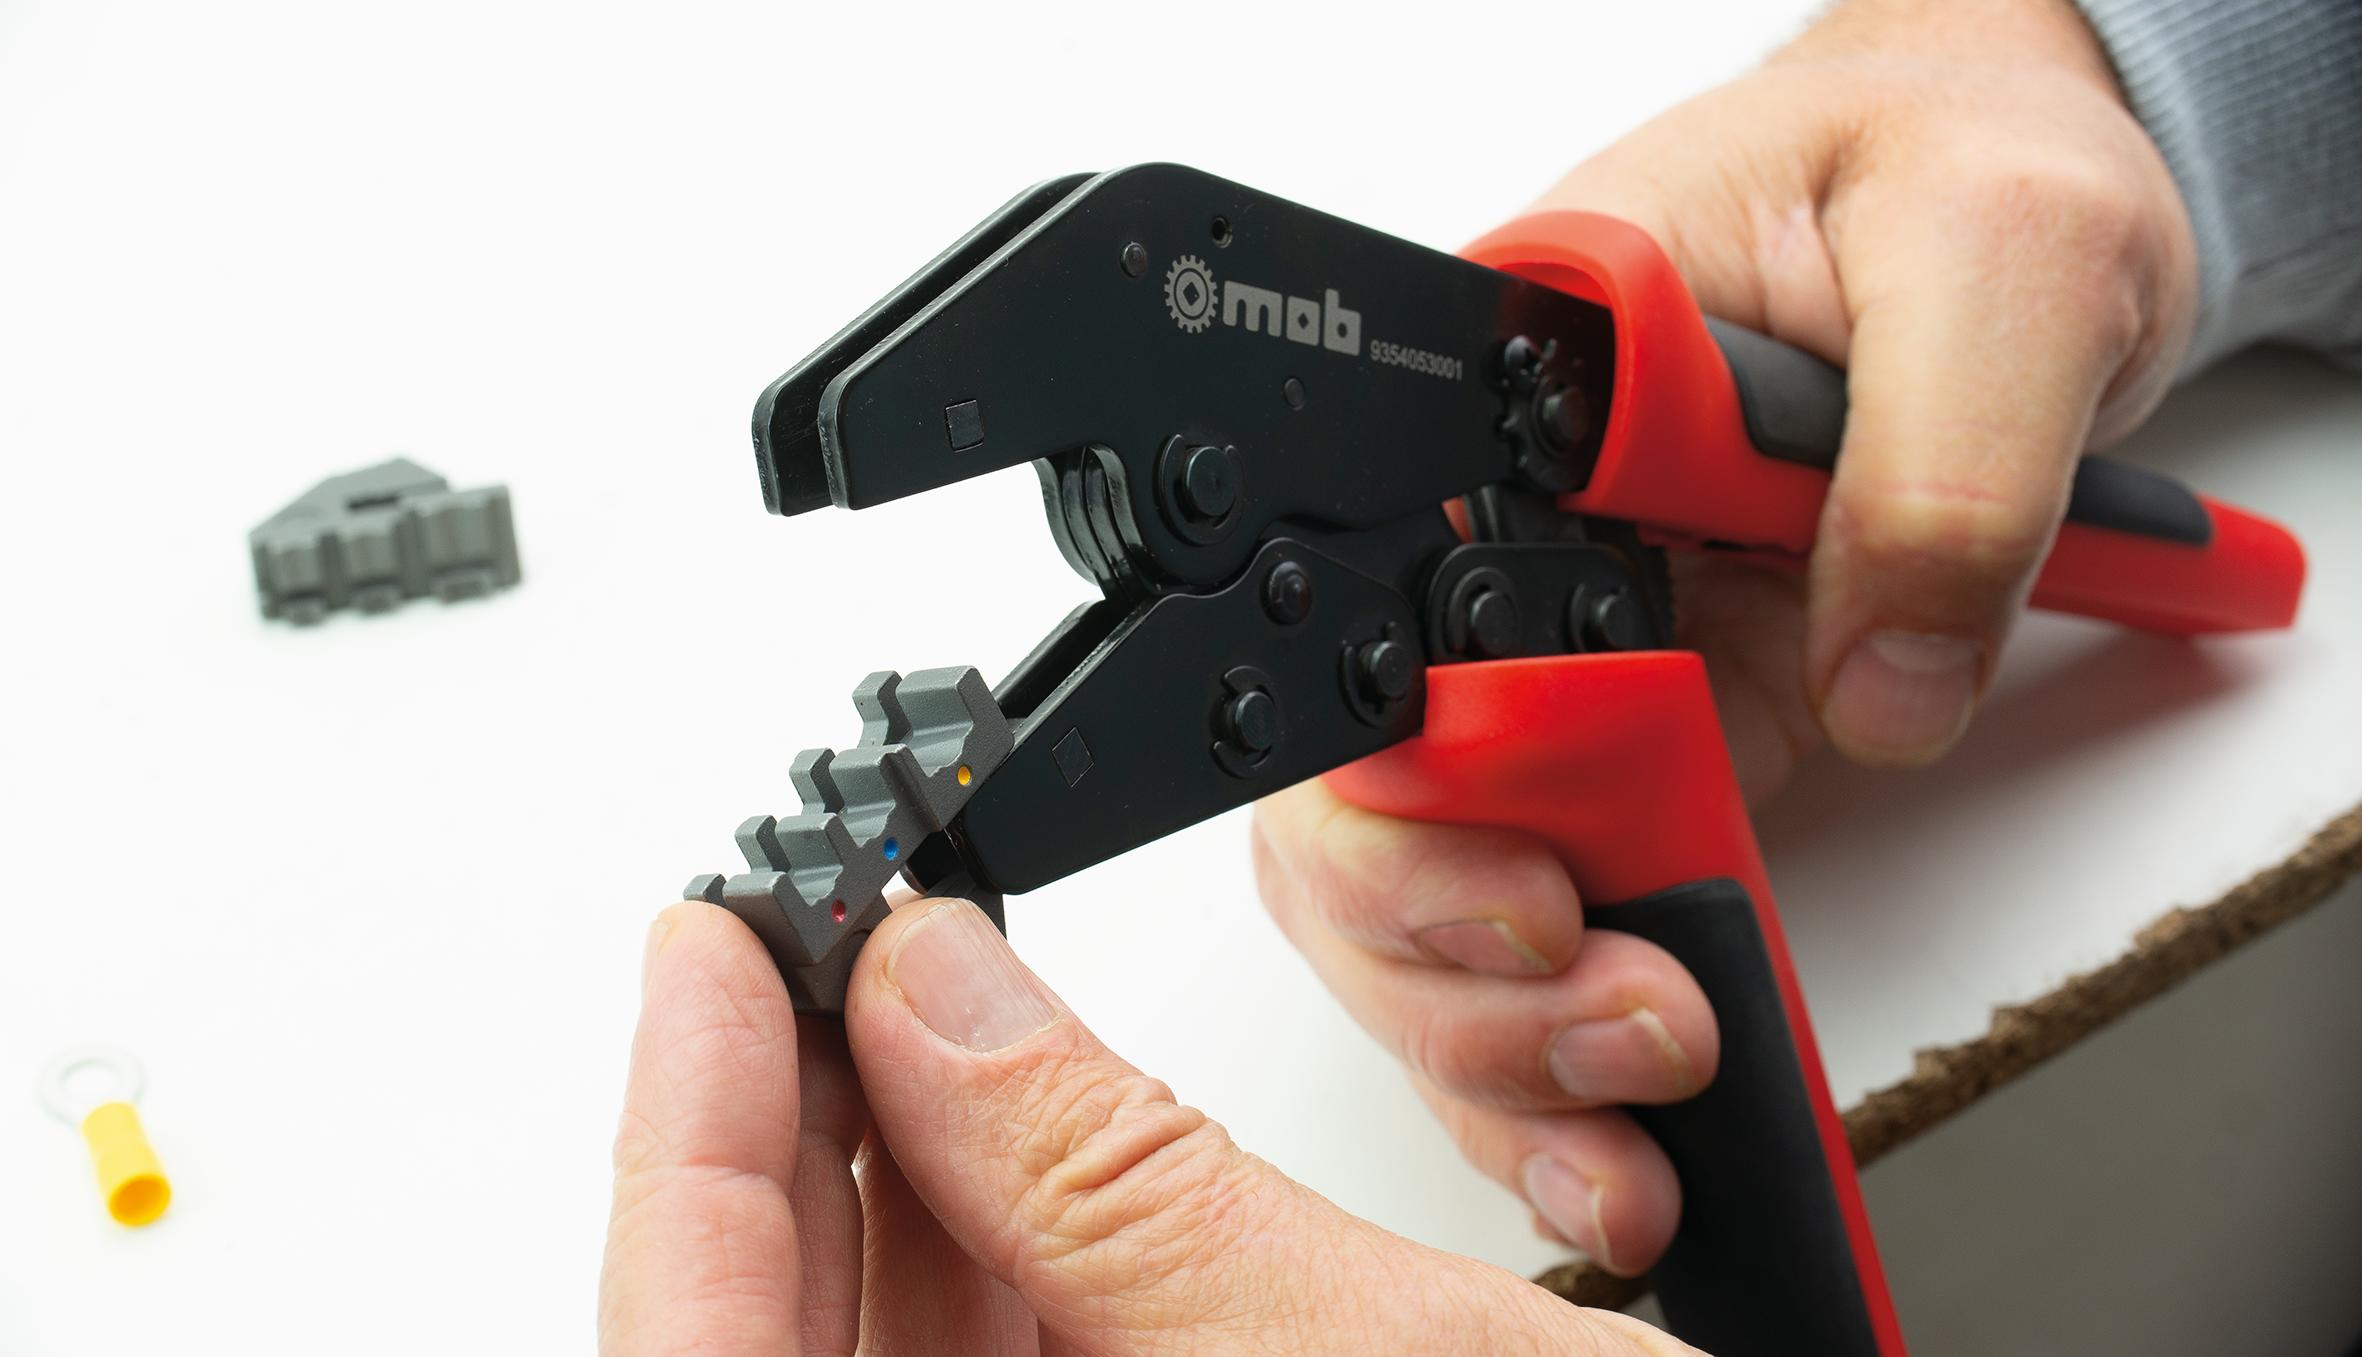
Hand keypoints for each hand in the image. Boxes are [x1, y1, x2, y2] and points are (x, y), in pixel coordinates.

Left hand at [599, 899, 1700, 1355]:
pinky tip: (1004, 1119)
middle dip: (798, 1121)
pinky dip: (992, 1238)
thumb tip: (935, 993)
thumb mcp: (1374, 1355)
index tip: (713, 947)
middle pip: (774, 1344)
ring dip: (893, 1168)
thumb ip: (1116, 1179)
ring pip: (887, 1348)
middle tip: (827, 933)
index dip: (688, 1143)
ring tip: (915, 991)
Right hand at [1255, 0, 2197, 1273]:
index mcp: (1506, 396)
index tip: (1536, 879)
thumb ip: (1936, 465)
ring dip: (1501, 1031)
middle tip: (1608, 1006)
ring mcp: (1561, 665)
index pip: (1362, 611)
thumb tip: (1877, 687)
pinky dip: (1568, 1051)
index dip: (1408, 785)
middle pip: (1347, 798)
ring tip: (1639, 1088)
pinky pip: (1551, 924)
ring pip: (1418, 899)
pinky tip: (1623, 1131)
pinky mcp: (1645, 750)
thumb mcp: (1995, 256)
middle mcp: (1495, 548)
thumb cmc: (1962, 170)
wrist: (2022, 219)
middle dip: (1442, 946)